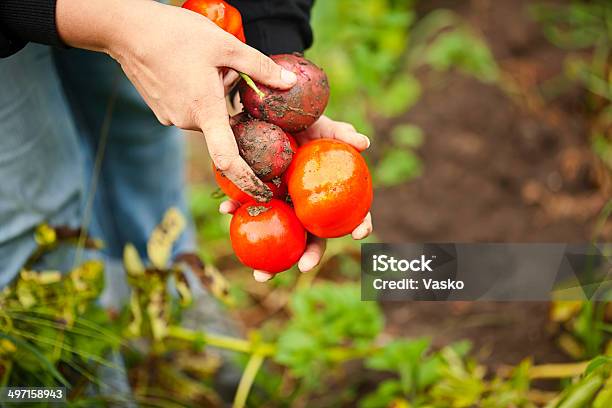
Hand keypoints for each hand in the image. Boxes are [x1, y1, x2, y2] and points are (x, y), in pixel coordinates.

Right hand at [56, 0, 296, 201]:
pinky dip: (198, 95)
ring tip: (202, 63)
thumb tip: (290, 83)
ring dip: (213, 96)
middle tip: (224, 68)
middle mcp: (187, 122)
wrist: (126, 29)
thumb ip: (260, 67)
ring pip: (207, 115)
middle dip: (231, 102)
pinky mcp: (162, 112)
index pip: (228, 159)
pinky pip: (191, 110)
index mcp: (205, 111)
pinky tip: (188, 68)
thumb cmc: (175, 33)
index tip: (263, 192)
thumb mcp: (225, 44)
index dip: (247, 180)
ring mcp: (171, 119)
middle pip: (224, 124)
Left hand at [219, 115, 372, 281]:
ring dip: (269, 259)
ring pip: (278, 235)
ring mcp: (282, 204)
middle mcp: (307, 206)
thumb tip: (365, 143)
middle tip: (302, 267)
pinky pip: (248, 208)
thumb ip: (342, 134)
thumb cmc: (305, 124)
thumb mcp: (323, 127)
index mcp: (328, 196)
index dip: (360, 225)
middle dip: (309, 257)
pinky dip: (237, 208)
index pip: (351, 214)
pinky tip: (226, 209)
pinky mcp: (258, 196)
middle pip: (313, 237)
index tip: (359, 235)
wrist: (272, 113)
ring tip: (260, 273)